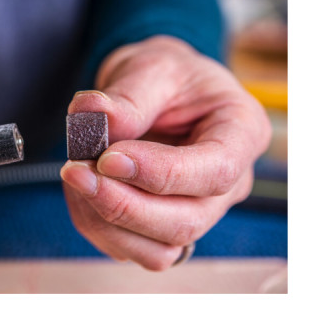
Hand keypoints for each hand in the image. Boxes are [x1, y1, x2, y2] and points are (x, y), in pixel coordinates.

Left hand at [60, 36, 270, 269]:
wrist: (155, 92)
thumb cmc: (165, 76)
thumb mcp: (151, 66)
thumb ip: (127, 94)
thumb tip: (92, 114)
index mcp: (241, 134)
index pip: (216, 171)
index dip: (160, 173)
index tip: (108, 158)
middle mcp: (229, 185)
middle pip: (185, 222)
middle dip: (123, 205)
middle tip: (75, 170)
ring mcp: (197, 214)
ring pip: (157, 250)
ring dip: (104, 219)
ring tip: (75, 173)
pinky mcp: (162, 232)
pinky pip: (129, 249)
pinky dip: (94, 223)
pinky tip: (80, 186)